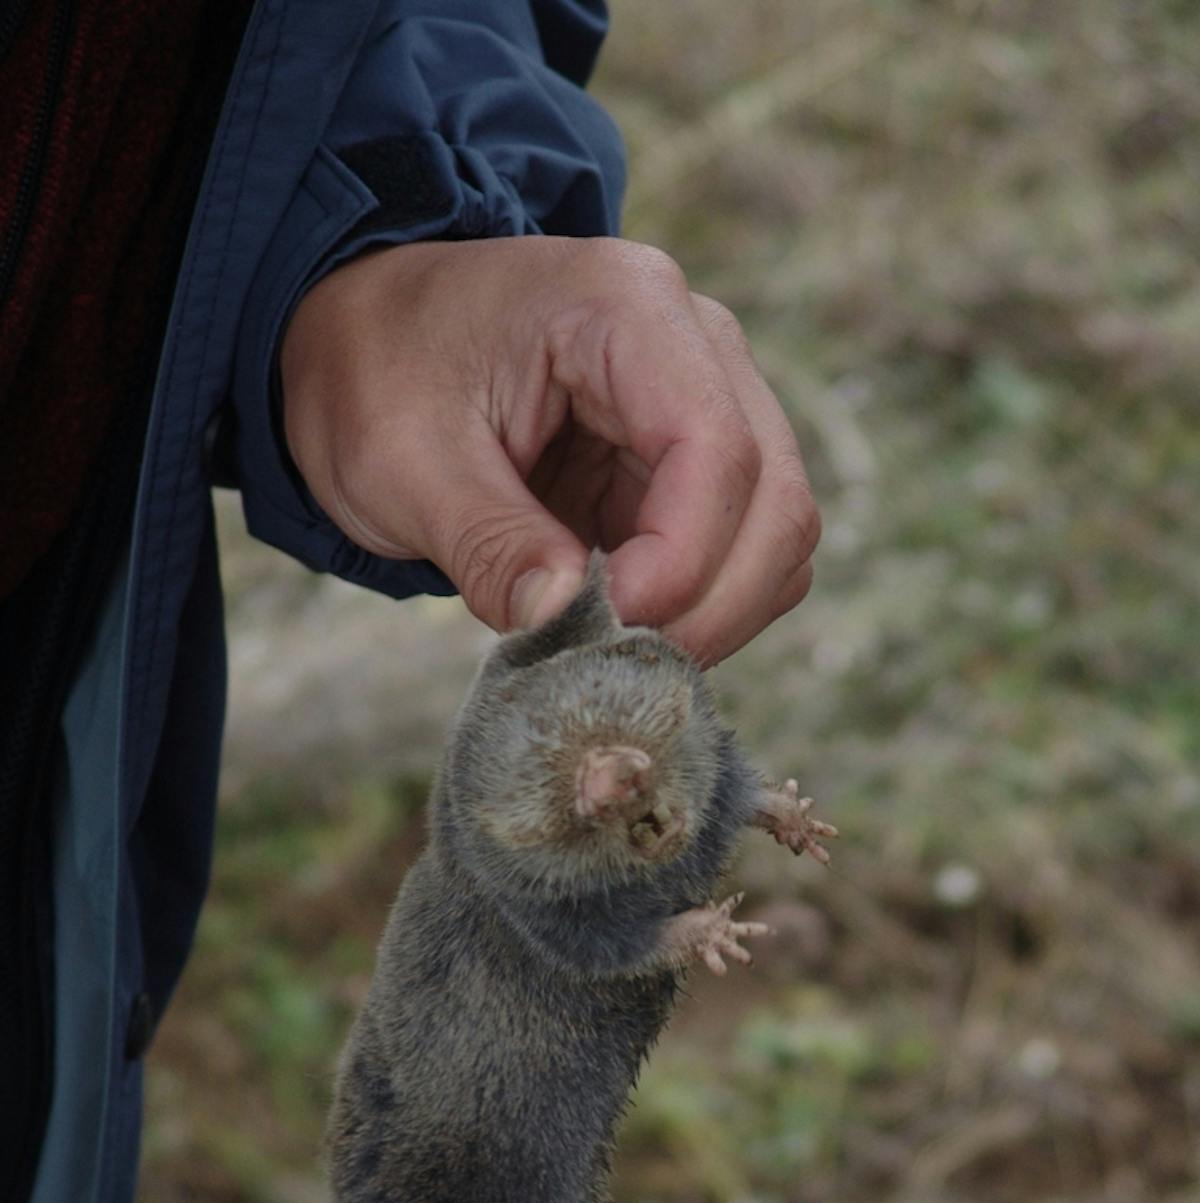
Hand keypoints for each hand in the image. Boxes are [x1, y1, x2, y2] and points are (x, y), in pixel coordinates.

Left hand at [280, 236, 818, 664]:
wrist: (372, 336)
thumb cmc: (377, 374)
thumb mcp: (399, 461)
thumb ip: (487, 541)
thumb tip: (563, 617)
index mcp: (623, 308)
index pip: (715, 448)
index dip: (682, 560)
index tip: (611, 624)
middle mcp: (697, 342)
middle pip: (776, 498)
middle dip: (711, 605)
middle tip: (619, 666)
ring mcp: (712, 398)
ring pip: (779, 534)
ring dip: (715, 614)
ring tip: (615, 648)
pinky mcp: (702, 460)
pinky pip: (746, 551)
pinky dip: (704, 606)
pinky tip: (626, 625)